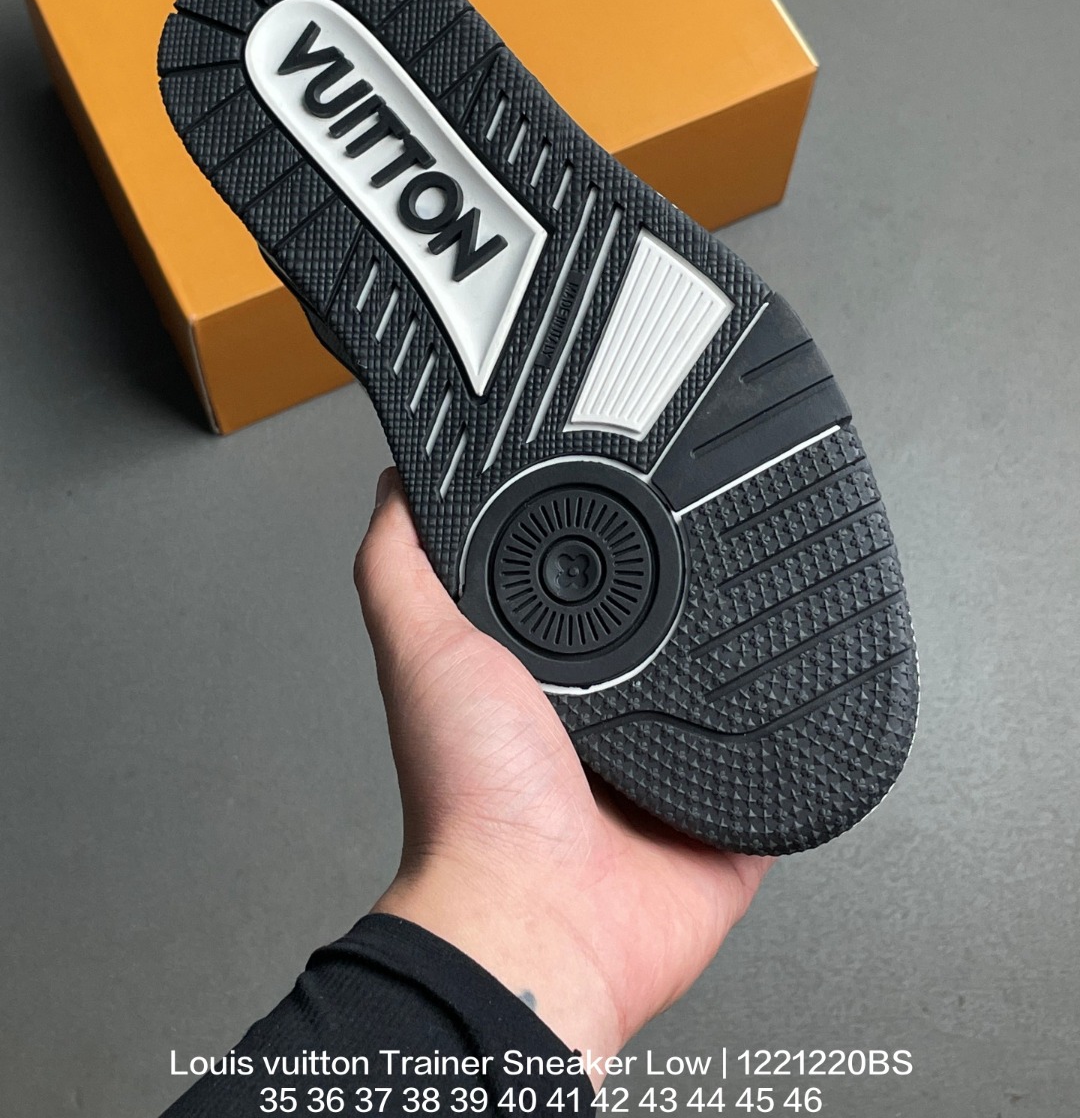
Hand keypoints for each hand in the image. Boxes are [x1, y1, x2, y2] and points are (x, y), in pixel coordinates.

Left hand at [355, 469, 771, 1069]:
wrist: (543, 918)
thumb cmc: (470, 801)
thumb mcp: (423, 650)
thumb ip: (401, 566)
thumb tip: (394, 485)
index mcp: (531, 684)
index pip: (571, 592)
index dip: (590, 548)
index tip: (616, 496)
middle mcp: (597, 723)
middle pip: (656, 634)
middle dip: (682, 591)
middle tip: (708, 538)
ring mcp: (663, 769)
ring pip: (719, 690)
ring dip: (740, 655)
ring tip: (761, 598)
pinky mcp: (725, 810)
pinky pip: (775, 758)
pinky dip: (791, 728)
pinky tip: (800, 682)